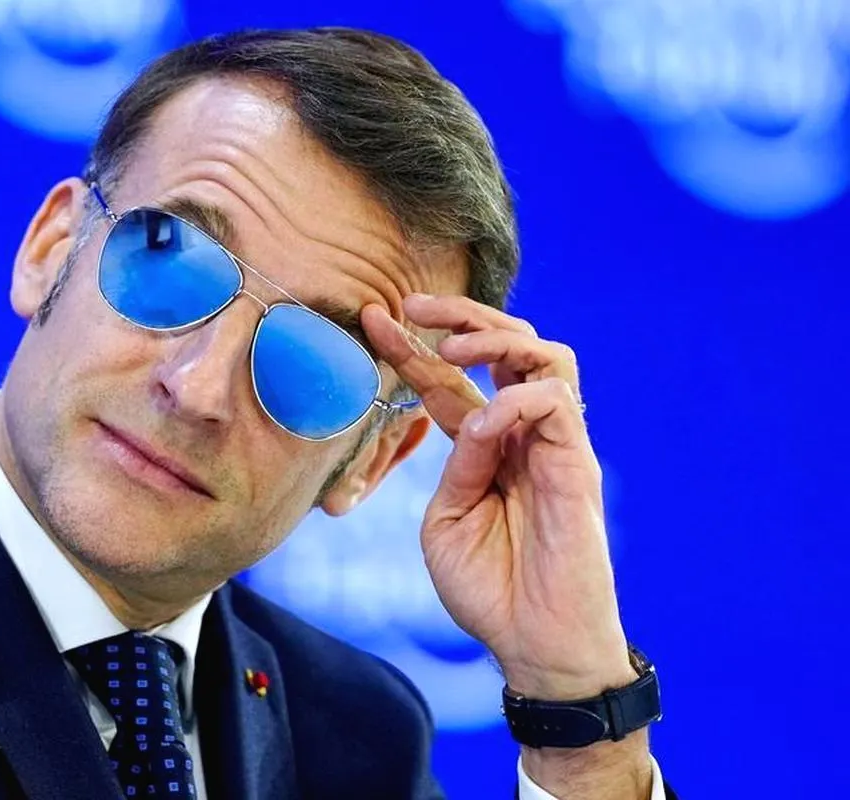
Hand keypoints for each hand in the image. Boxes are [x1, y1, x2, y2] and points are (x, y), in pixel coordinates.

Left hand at [362, 294, 635, 699]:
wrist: (532, 642)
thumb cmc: (488, 588)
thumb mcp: (447, 521)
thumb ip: (454, 467)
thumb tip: (469, 420)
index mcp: (482, 447)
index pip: (448, 381)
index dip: (411, 347)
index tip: (371, 318)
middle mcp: (519, 435)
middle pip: (505, 347)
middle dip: (461, 316)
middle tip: (415, 305)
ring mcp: (553, 445)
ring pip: (545, 354)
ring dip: (495, 339)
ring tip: (453, 350)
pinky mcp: (577, 464)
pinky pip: (557, 402)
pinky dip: (516, 399)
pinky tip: (487, 423)